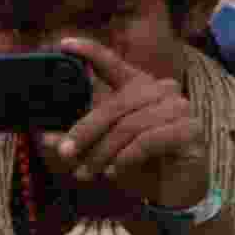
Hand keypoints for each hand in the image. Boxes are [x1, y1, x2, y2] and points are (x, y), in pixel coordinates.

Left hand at [39, 37, 208, 207]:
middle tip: (64, 153)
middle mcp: (159, 89)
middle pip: (113, 106)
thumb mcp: (101, 146)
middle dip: (85, 132)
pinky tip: (114, 172)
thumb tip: (45, 136)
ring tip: (87, 172)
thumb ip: (78, 137)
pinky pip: (149, 140)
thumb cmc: (135, 160)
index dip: (88, 51)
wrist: (174, 189)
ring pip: (129, 126)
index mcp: (135, 84)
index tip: (64, 45)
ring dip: (103, 152)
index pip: (111, 62)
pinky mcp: (189, 130)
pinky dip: (126, 158)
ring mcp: (178, 107)